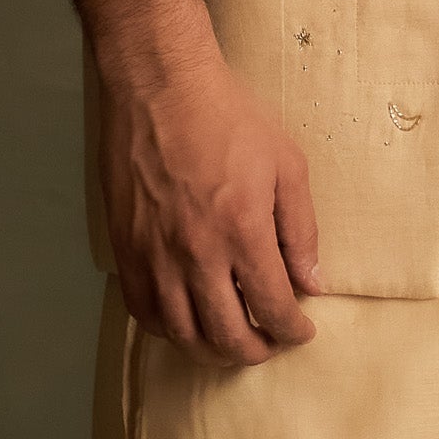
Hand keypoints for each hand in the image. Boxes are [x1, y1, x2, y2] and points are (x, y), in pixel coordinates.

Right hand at [97, 17, 319, 363]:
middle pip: (227, 334)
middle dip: (256, 350)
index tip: (302, 330)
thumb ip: (301, 229)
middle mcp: (196, 253)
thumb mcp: (286, 164)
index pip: (272, 307)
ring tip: (232, 342)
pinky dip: (168, 330)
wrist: (160, 87)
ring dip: (212, 350)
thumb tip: (312, 281)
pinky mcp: (125, 249)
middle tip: (270, 344)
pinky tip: (186, 324)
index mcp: (242, 231)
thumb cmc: (228, 118)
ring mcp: (155, 255)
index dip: (292, 330)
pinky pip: (143, 311)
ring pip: (182, 333)